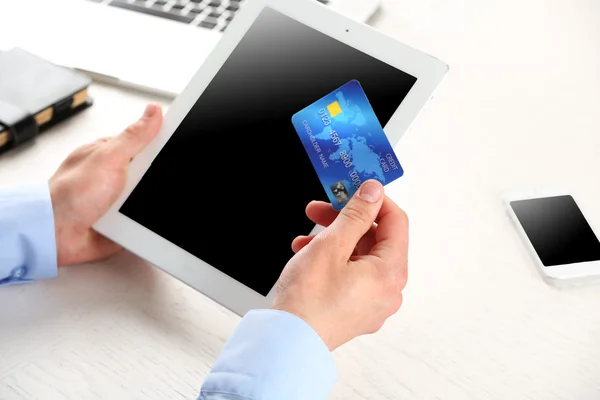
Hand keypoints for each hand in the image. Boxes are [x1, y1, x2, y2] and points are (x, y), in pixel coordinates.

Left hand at [49, 104, 162, 266]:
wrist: (56, 236)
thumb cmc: (70, 195)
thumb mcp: (109, 157)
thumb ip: (135, 136)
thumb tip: (154, 112)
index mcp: (108, 154)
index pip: (143, 143)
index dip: (161, 144)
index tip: (176, 146)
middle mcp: (112, 176)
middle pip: (150, 172)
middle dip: (154, 180)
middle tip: (142, 184)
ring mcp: (116, 200)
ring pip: (148, 198)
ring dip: (146, 205)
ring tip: (133, 207)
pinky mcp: (120, 223)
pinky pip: (142, 221)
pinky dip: (143, 224)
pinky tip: (137, 223)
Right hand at [272, 180, 408, 350]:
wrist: (285, 343)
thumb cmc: (307, 301)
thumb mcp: (332, 245)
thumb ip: (356, 214)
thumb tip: (373, 192)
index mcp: (390, 274)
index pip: (395, 221)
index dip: (374, 199)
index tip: (355, 187)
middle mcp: (387, 291)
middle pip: (375, 240)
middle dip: (345, 220)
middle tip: (321, 208)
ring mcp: (371, 304)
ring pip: (359, 257)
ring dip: (334, 239)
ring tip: (307, 235)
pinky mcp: (354, 310)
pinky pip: (350, 275)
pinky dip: (331, 260)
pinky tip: (307, 255)